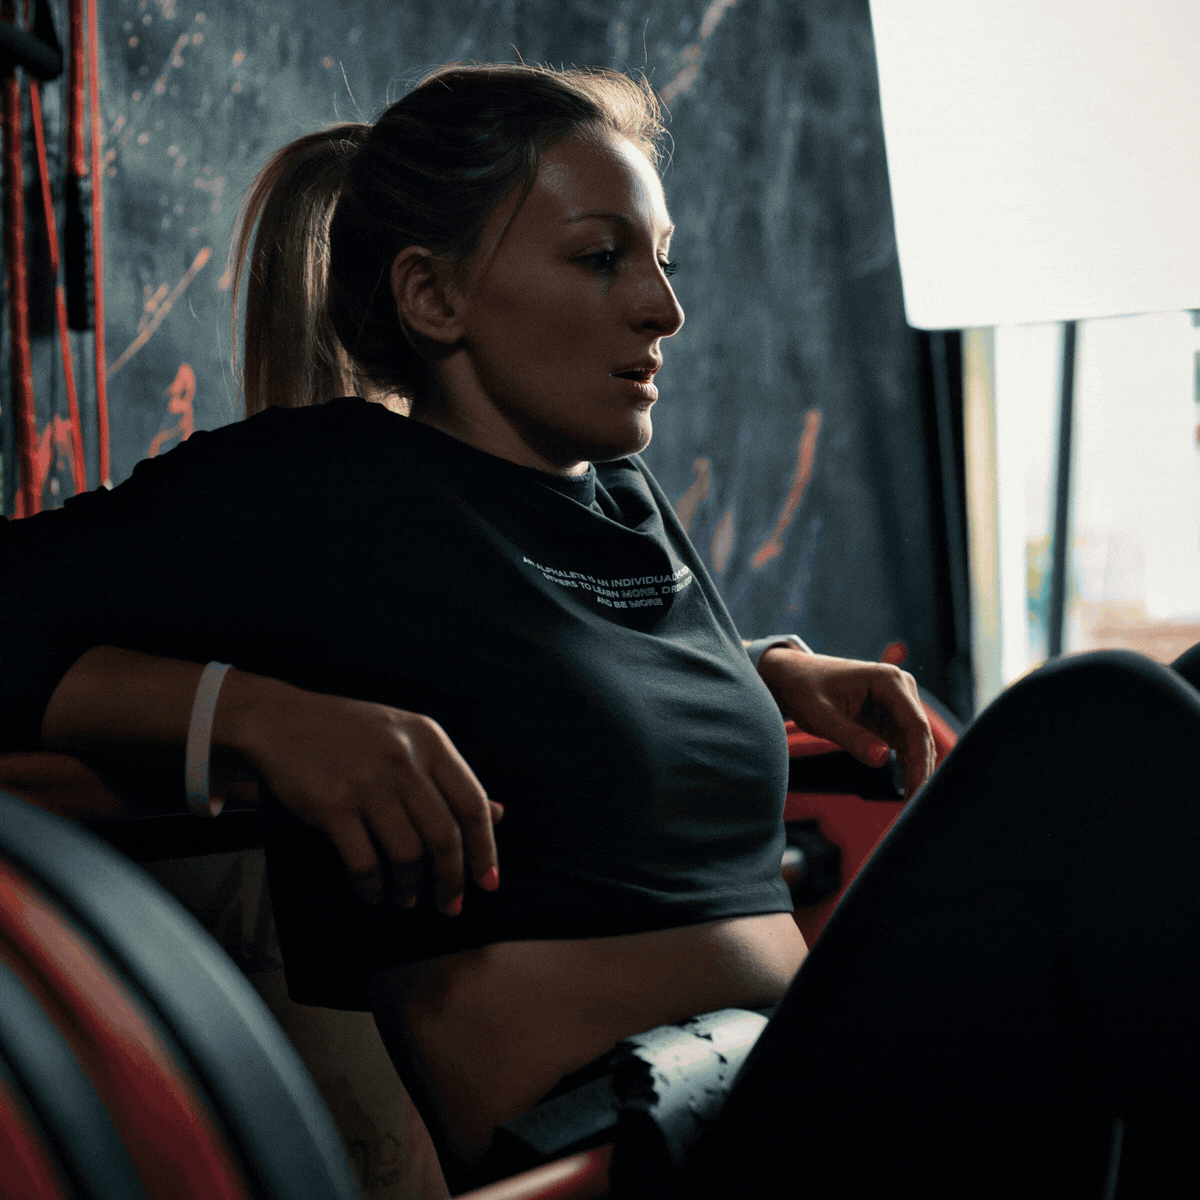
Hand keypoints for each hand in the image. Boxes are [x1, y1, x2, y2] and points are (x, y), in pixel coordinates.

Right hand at [219, 675, 500, 911]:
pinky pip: (364, 861)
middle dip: (451, 880)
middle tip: (450, 905)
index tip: (488, 883)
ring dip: (410, 887)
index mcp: (430, 740)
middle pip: (444, 836)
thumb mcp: (408, 738)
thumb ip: (449, 776)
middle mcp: (404, 759)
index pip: (473, 804)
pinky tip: (374, 893)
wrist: (282, 720)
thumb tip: (499, 815)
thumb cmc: (352, 733)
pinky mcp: (333, 804)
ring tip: (407, 898)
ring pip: (408, 854)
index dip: (485, 849)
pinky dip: (373, 886)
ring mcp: (369, 782)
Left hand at [757, 649, 934, 798]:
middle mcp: (900, 688)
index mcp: (888, 680)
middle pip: (921, 736)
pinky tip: (905, 790)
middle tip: (913, 805)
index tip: (918, 788)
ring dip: (915, 771)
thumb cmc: (804, 690)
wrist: (793, 678)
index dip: (920, 759)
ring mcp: (898, 703)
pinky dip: (906, 766)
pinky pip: (906, 744)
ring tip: (909, 802)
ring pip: (917, 743)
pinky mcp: (891, 717)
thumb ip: (852, 738)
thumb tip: (882, 759)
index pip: (915, 725)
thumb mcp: (822, 716)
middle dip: (920, 770)